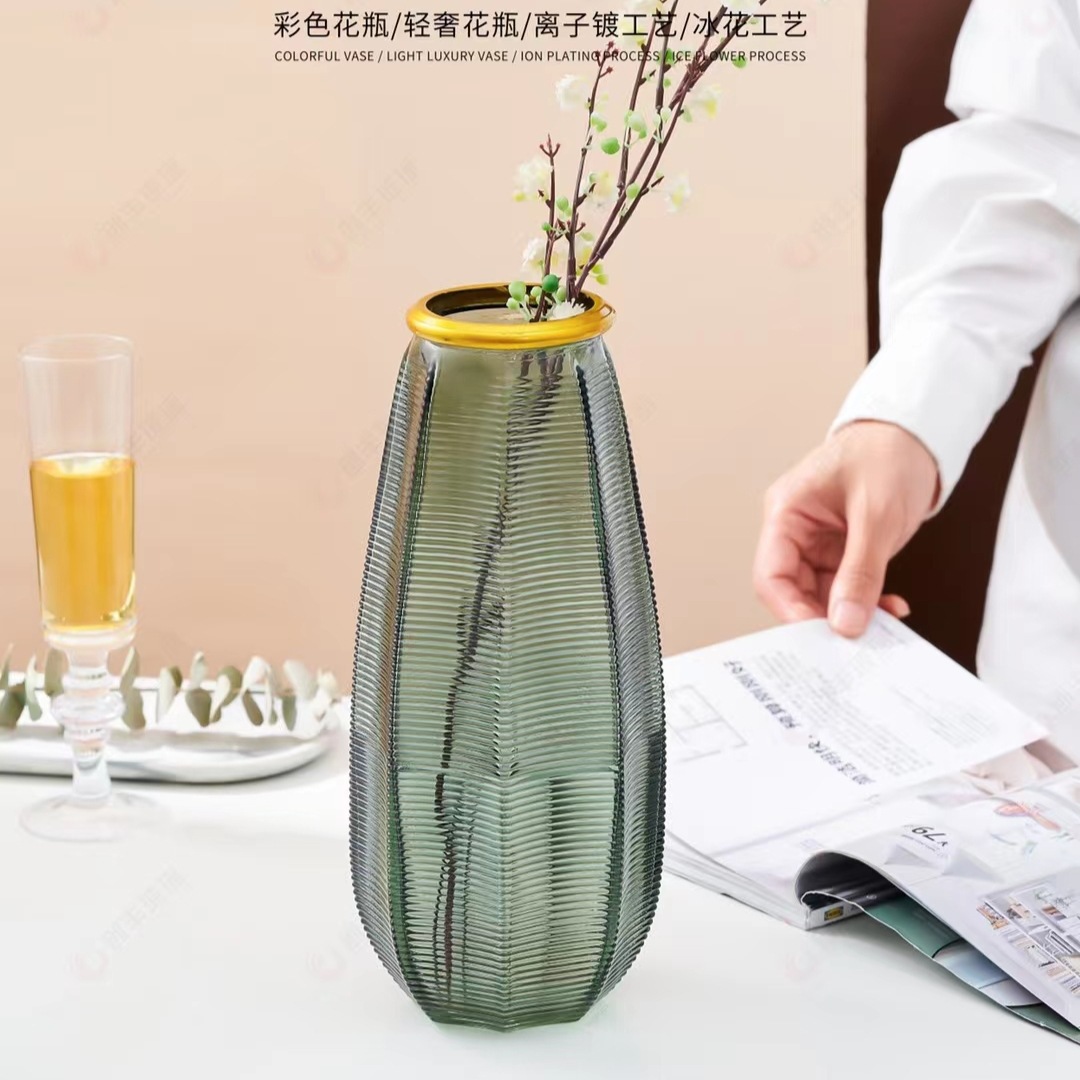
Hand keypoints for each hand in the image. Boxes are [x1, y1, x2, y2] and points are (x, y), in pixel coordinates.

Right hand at [753, 421, 940, 637]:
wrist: (915, 433)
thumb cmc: (887, 452)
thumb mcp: (876, 514)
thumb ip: (860, 571)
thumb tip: (846, 622)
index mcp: (786, 513)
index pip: (772, 575)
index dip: (791, 610)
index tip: (822, 636)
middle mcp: (797, 530)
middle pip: (794, 591)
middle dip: (824, 618)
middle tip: (854, 641)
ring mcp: (820, 542)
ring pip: (822, 595)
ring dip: (850, 614)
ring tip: (881, 628)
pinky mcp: (844, 550)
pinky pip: (847, 588)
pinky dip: (867, 603)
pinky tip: (890, 609)